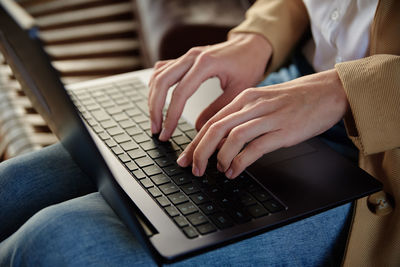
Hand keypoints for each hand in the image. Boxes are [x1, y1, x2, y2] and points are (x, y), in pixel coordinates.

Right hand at [148, 33, 271, 140]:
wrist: (251, 45)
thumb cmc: (249, 64)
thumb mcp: (239, 91)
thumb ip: (218, 110)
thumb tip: (198, 129)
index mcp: (205, 63)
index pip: (180, 93)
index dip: (171, 116)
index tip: (167, 132)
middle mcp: (191, 57)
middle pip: (161, 82)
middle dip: (155, 109)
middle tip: (156, 129)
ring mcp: (186, 56)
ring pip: (158, 76)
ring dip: (152, 99)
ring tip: (155, 120)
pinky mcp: (184, 59)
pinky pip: (162, 70)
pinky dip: (156, 86)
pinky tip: (156, 100)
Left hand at [176, 69, 348, 177]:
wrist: (328, 91)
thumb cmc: (296, 100)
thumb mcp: (263, 103)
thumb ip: (242, 119)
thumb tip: (222, 141)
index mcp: (245, 98)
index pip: (212, 121)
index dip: (195, 142)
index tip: (187, 157)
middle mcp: (253, 105)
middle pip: (216, 129)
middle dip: (199, 151)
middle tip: (193, 169)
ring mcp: (268, 117)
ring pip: (232, 138)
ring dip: (219, 158)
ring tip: (216, 170)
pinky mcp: (282, 131)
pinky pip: (254, 148)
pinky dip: (240, 162)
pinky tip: (235, 171)